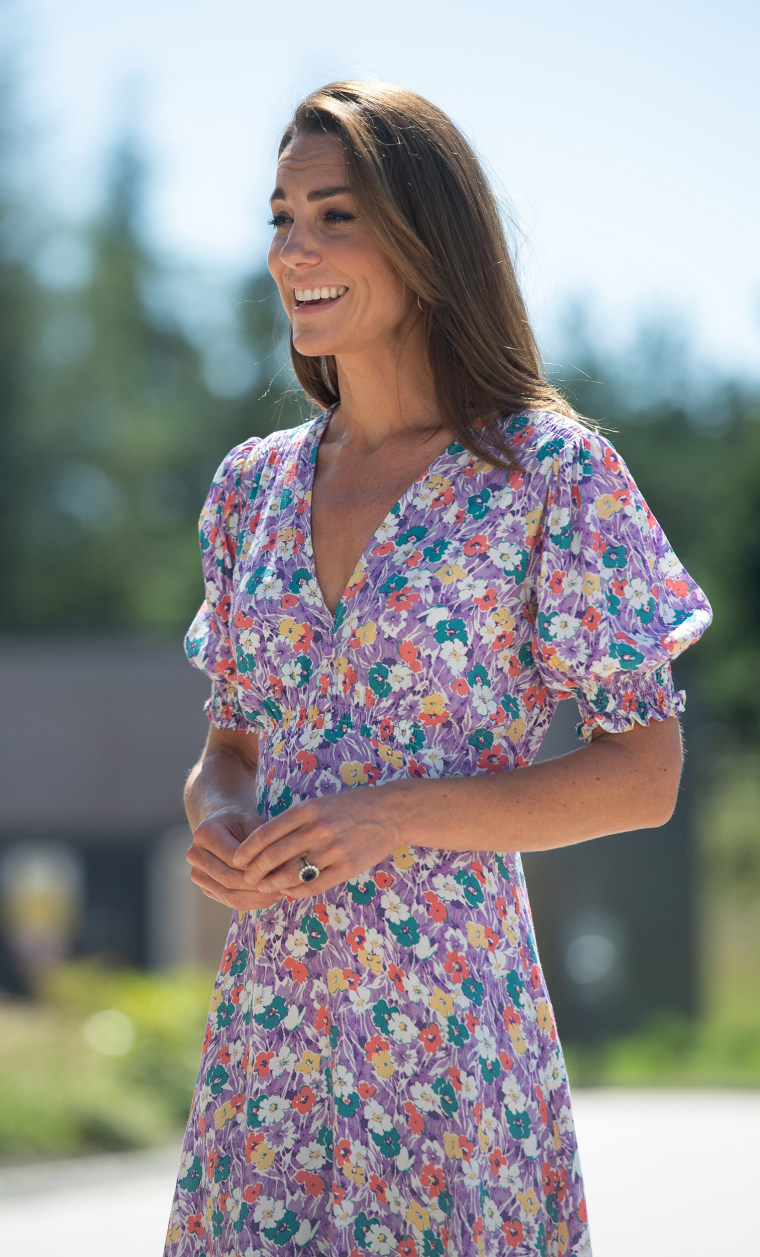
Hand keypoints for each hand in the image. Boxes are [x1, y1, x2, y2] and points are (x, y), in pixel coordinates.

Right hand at [186, 806, 282, 911]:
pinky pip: (229, 901)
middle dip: (258, 886)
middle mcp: (195, 854)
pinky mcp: (205, 887)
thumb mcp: (253, 821)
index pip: (233, 858)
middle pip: (229, 879)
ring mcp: (197, 873)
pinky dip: (251, 902)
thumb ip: (262, 843)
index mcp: (205, 833)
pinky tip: (269, 897)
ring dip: (257, 898)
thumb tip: (282, 867)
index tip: (281, 872)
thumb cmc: (241, 820)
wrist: (222, 824)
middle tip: (283, 886)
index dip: (257, 868)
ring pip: (229, 895)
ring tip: (280, 894)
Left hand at [228, 784, 405, 898]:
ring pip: (292, 874)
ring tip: (264, 887)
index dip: (247, 849)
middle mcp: (318, 829)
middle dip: (255, 870)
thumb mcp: (319, 804)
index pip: (266, 833)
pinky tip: (288, 891)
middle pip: (274, 856)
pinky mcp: (347, 868)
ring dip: (273, 884)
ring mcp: (334, 850)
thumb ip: (294, 822)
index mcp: (308, 809)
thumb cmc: (350, 807)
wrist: (391, 812)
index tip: (236, 859)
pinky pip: (314, 885)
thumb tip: (264, 844)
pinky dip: (297, 891)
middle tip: (246, 878)